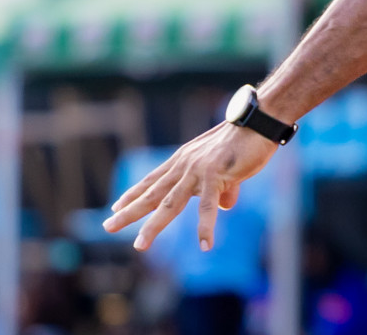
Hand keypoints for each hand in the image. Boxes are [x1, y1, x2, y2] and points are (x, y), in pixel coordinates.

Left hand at [103, 122, 276, 251]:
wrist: (259, 121)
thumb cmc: (245, 141)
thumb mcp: (228, 166)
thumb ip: (224, 187)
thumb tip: (225, 206)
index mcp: (184, 159)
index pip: (153, 179)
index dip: (134, 193)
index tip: (116, 206)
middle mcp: (184, 165)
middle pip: (152, 194)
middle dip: (129, 212)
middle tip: (108, 225)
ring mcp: (197, 171)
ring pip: (170, 203)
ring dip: (154, 226)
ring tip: (140, 245)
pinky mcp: (215, 176)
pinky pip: (209, 207)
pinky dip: (206, 227)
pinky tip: (205, 245)